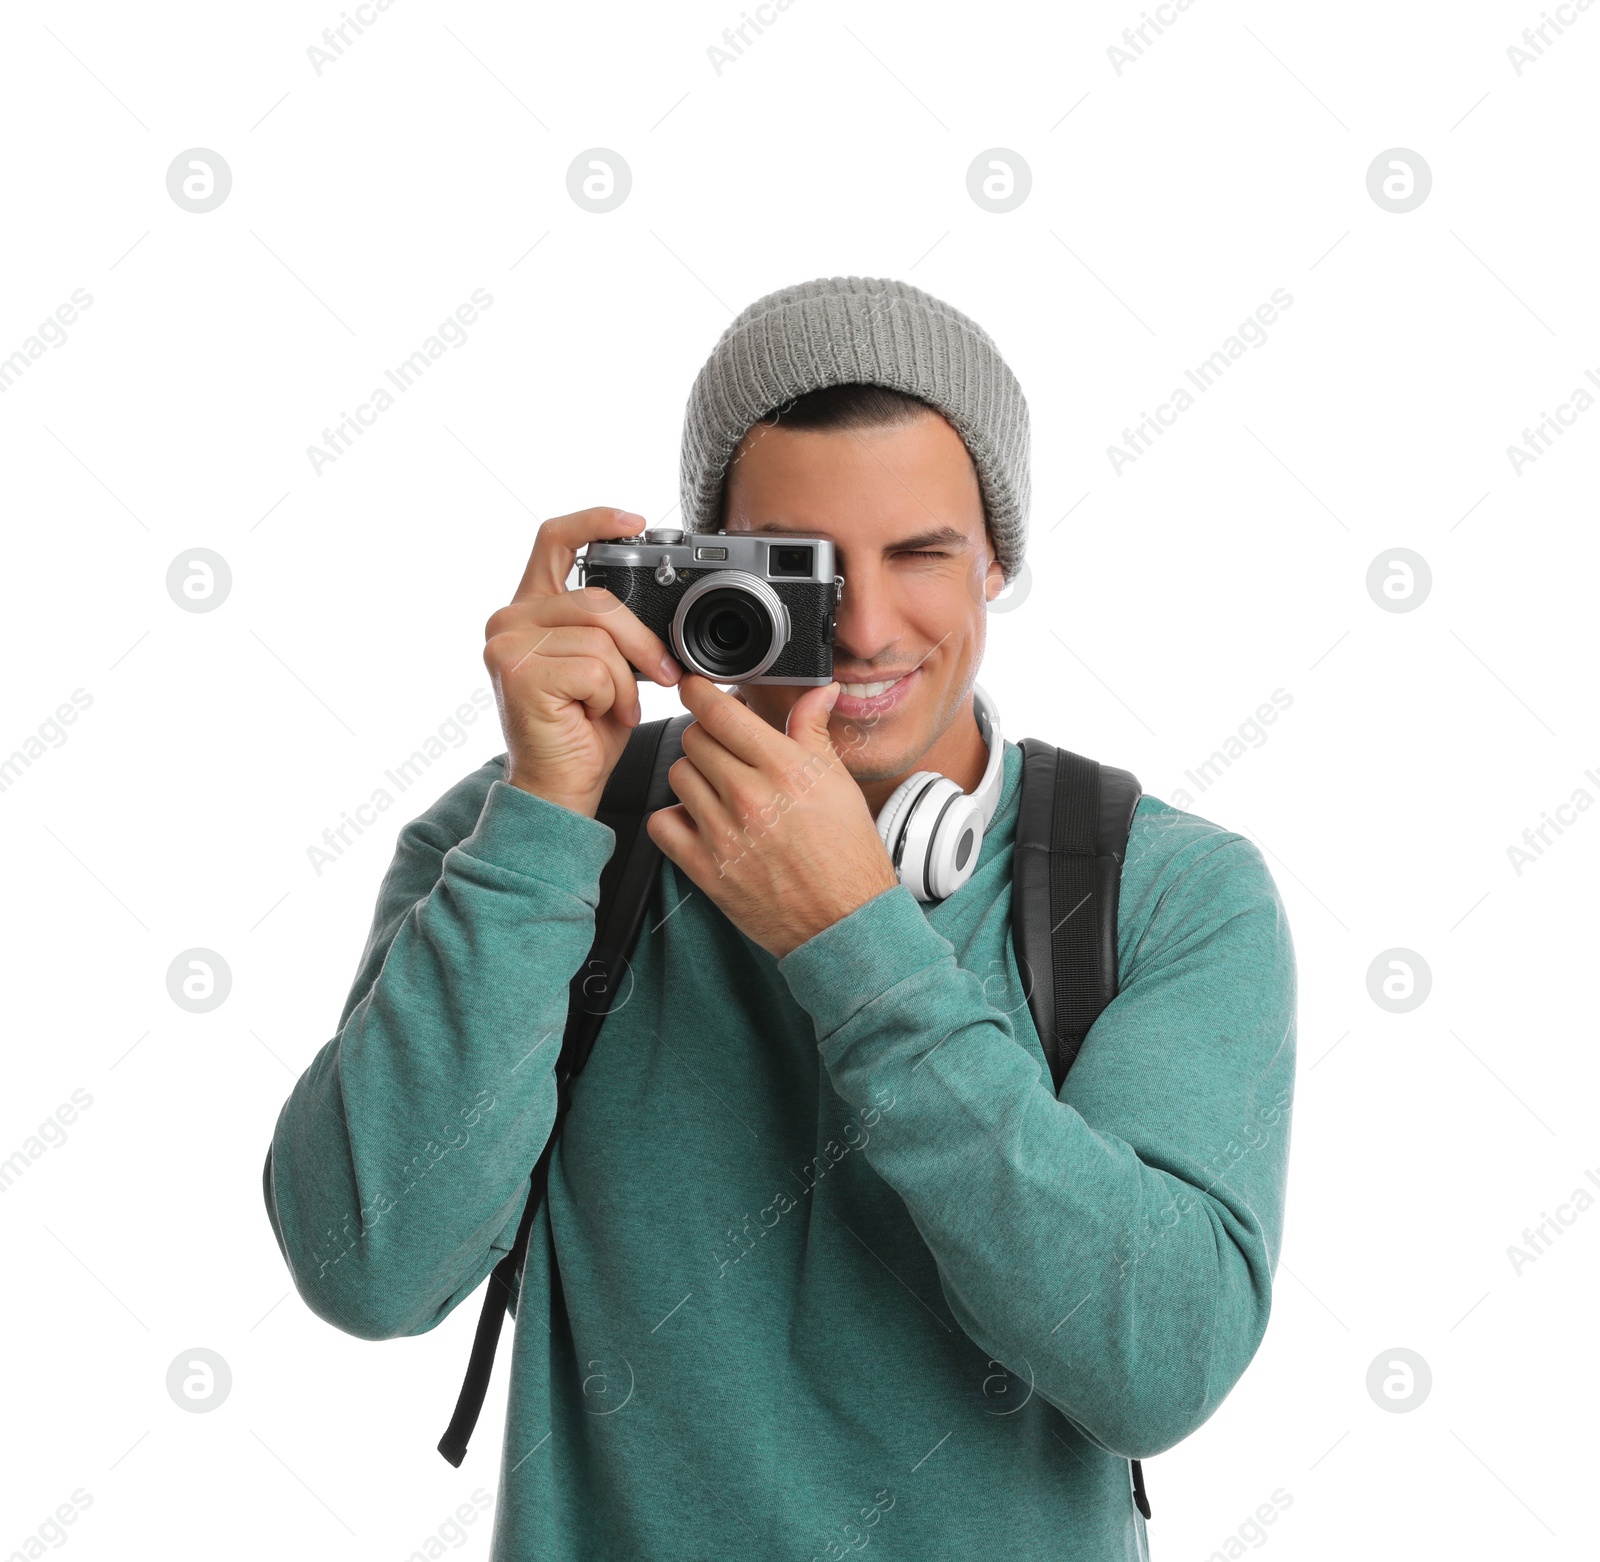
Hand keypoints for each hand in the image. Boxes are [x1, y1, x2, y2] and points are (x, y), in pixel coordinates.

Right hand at [482, 507, 682, 817]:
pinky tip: (600, 718)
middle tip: (663, 675)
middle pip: (597, 598)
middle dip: (642, 640)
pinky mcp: (521, 674)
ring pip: (601, 636)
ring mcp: (508, 646)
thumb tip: (656, 602)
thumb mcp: (603, 665)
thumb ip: (608, 626)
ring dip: (626, 679)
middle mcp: (509, 621)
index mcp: (530, 611)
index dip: (595, 521)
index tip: (636, 522)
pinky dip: (614, 697)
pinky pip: (596, 667)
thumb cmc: (583, 732)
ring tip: (616, 708)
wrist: (560, 788)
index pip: (553, 540)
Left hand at [646, 675, 901, 958]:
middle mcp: (749, 796)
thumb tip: (820, 692)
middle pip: (694, 738)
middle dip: (707, 736)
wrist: (844, 921)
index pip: (719, 712)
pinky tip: (699, 820)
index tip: (696, 687)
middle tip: (726, 749)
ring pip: (678, 775)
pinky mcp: (705, 868)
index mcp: (784, 769)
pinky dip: (674, 817)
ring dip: (695, 776)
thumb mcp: (838, 783)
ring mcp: (723, 833)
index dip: (699, 691)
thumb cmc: (848, 855)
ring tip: (720, 789)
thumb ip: (815, 732)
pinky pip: (663, 823)